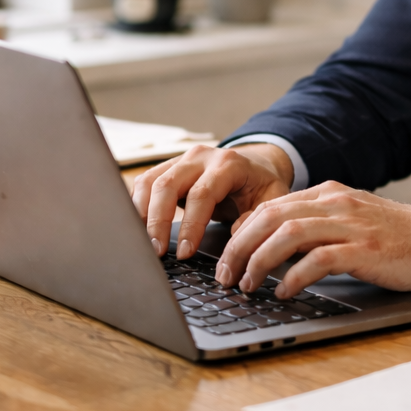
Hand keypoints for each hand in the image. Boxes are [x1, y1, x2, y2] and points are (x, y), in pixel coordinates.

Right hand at [129, 143, 292, 259]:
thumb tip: (235, 236)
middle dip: (158, 221)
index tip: (184, 252)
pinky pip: (145, 182)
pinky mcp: (168, 167)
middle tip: (156, 252)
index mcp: (227, 164)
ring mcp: (181, 159)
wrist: (256, 163)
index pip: (201, 194)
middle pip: (168, 184)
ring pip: (150, 181)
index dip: (190, 225)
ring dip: (142, 213)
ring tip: (142, 242)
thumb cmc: (262, 185)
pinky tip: (137, 227)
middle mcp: (200, 157)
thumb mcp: (272, 199)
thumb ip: (256, 217)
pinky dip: (137, 204)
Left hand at [214, 182, 410, 297]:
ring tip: (247, 286)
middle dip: (239, 248)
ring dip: (258, 261)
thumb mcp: (352, 221)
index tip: (226, 259)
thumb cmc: (399, 239)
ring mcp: (351, 224)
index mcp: (328, 193)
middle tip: (225, 276)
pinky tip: (283, 292)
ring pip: (287, 234)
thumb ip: (317, 227)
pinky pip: (318, 259)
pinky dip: (293, 276)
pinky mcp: (365, 249)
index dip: (241, 233)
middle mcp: (336, 202)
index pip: (269, 206)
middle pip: (270, 216)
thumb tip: (273, 250)